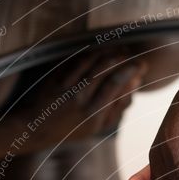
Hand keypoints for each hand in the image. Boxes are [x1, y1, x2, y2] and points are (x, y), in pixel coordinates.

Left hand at [16, 51, 145, 148]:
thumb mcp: (99, 126)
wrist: (38, 128)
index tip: (141, 65)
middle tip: (131, 55)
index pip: (116, 84)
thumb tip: (135, 83)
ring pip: (91, 60)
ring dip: (108, 51)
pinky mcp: (56, 77)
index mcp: (93, 114)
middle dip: (121, 58)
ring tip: (119, 51)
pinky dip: (92, 52)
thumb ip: (118, 106)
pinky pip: (77, 59)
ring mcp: (66, 86)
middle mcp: (80, 99)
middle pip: (104, 69)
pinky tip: (101, 51)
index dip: (131, 70)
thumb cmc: (73, 128)